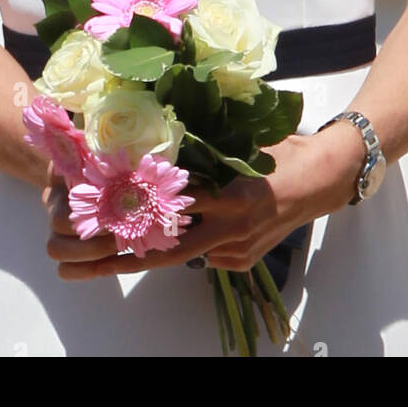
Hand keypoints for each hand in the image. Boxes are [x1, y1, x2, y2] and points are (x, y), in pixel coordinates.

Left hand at [42, 128, 363, 279]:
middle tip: (80, 262)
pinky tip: (168, 235)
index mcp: (229, 196)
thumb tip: (160, 145)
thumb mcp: (241, 144)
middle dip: (120, 258)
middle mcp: (230, 228)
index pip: (172, 209)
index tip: (97, 219)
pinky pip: (204, 255)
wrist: (327, 179)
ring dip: (143, 252)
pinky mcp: (243, 260)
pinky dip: (184, 244)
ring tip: (94, 259)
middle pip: (166, 250)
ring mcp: (237, 249)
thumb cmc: (285, 151)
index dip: (134, 215)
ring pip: (181, 253)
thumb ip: (204, 154)